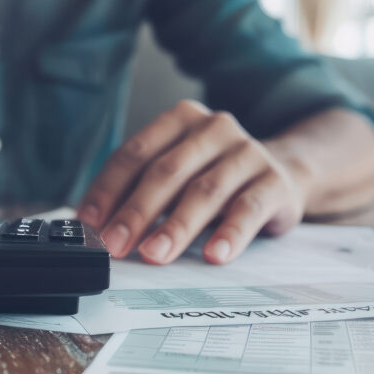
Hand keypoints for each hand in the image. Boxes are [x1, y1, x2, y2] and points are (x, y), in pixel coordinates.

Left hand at [77, 100, 308, 264]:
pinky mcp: (275, 181)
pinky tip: (214, 254)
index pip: (136, 153)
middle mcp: (215, 128)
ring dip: (176, 227)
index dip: (109, 189)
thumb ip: (139, 192)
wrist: (282, 174)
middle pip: (167, 171)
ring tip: (154, 254)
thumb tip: (96, 226)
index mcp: (181, 119)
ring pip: (205, 191)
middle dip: (136, 211)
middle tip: (115, 244)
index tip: (91, 223)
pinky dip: (230, 233)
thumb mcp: (176, 175)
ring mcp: (248, 152)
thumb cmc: (213, 176)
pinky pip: (249, 208)